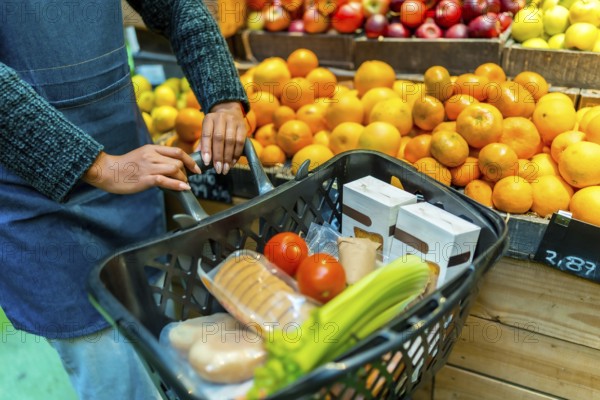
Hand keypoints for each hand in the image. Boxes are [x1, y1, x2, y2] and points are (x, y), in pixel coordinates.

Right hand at [83, 145, 200, 192]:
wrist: (107, 171)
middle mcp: (152, 156)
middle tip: (185, 179)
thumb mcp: (142, 156)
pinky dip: (178, 185)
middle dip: (186, 172)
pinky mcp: (145, 179)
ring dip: (182, 179)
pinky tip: (184, 188)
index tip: (196, 169)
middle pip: (179, 161)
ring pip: (175, 169)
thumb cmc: (124, 166)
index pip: (177, 151)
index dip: (190, 160)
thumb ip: (156, 158)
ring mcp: (149, 167)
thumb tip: (172, 166)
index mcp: (152, 149)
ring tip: (182, 185)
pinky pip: (166, 180)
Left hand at [197, 101, 246, 174]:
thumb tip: (196, 159)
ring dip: (228, 157)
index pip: (207, 134)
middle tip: (218, 169)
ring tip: (225, 168)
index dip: (206, 149)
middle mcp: (221, 118)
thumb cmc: (215, 126)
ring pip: (231, 141)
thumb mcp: (207, 130)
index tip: (206, 162)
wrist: (229, 111)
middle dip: (218, 156)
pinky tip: (232, 162)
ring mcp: (233, 122)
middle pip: (219, 139)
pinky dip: (236, 154)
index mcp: (209, 119)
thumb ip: (203, 143)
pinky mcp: (243, 127)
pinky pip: (240, 142)